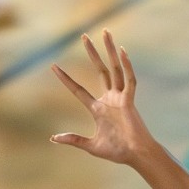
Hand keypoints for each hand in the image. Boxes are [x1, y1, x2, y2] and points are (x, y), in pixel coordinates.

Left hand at [50, 31, 154, 164]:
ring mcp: (120, 97)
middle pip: (99, 70)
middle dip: (92, 53)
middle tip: (83, 36)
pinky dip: (127, 66)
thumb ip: (73, 140)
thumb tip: (53, 138)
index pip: (78, 90)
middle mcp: (109, 99)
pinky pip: (130, 79)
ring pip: (114, 69)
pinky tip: (122, 52)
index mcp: (97, 109)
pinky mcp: (130, 100)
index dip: (66, 79)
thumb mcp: (90, 145)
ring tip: (105, 33)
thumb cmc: (116, 151)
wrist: (135, 155)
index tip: (54, 67)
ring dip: (109, 51)